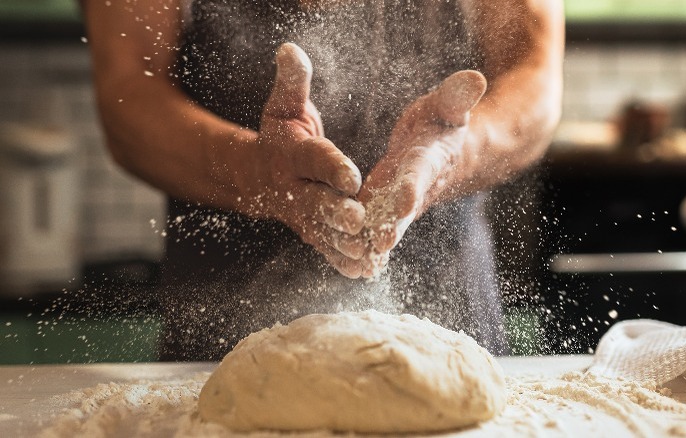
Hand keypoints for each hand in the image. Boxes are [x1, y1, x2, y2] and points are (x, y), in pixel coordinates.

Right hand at [240, 43, 366, 277]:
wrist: (256, 175)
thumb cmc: (280, 135)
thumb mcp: (284, 106)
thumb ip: (293, 82)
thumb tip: (290, 49)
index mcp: (292, 155)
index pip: (314, 160)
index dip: (332, 166)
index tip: (352, 175)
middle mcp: (294, 188)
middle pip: (316, 202)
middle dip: (336, 212)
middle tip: (359, 220)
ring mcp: (300, 215)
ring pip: (322, 232)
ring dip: (343, 244)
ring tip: (367, 254)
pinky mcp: (309, 232)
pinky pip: (324, 248)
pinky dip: (341, 261)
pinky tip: (363, 271)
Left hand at [356, 70, 486, 276]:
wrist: (448, 152)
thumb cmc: (443, 122)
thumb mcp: (448, 105)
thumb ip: (457, 96)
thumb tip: (476, 77)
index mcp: (430, 159)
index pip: (421, 173)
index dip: (412, 186)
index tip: (403, 200)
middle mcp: (416, 186)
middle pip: (403, 209)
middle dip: (392, 226)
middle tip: (378, 245)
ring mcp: (400, 202)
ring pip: (387, 225)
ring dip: (373, 243)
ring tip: (357, 262)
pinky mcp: (386, 208)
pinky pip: (375, 228)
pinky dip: (365, 245)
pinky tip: (349, 264)